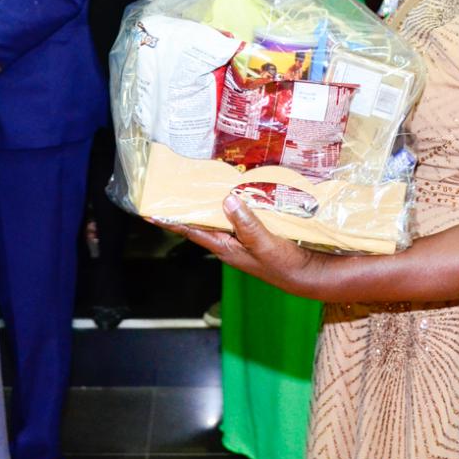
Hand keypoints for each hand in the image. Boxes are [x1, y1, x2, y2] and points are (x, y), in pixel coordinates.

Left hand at [157, 196, 325, 297]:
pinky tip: (234, 190)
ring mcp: (243, 238)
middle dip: (187, 207)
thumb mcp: (265, 244)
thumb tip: (227, 200)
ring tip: (195, 184)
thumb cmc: (285, 266)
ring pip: (220, 217)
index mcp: (226, 248)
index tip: (149, 214)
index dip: (171, 222)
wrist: (309, 274)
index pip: (192, 232)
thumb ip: (247, 224)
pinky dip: (233, 202)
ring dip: (210, 202)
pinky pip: (239, 215)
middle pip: (202, 221)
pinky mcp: (256, 232)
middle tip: (172, 188)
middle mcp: (230, 242)